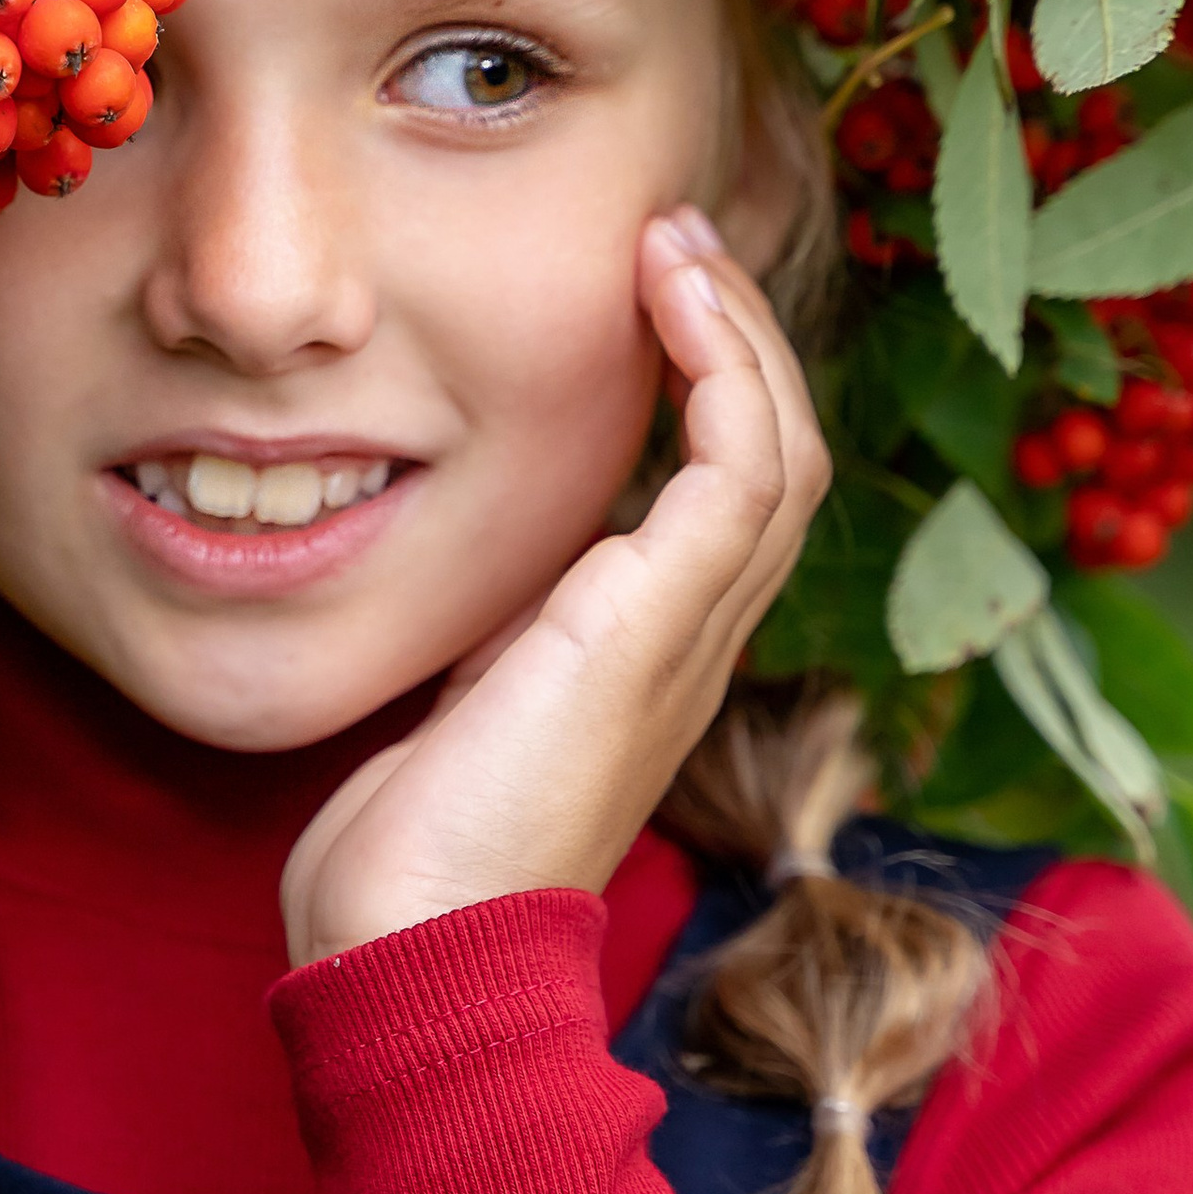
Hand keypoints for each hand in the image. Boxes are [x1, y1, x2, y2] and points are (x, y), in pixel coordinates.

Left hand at [280, 209, 829, 967]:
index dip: (705, 391)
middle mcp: (690, 645)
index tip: (645, 299)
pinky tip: (673, 296)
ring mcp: (686, 636)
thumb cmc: (415, 862)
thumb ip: (495, 646)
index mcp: (650, 661)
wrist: (418, 954)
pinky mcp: (656, 623)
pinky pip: (740, 465)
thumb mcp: (464, 713)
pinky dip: (723, 366)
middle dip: (734, 338)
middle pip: (775, 457)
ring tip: (678, 242)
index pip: (723, 499)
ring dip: (736, 331)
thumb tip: (476, 594)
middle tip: (674, 239)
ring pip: (777, 448)